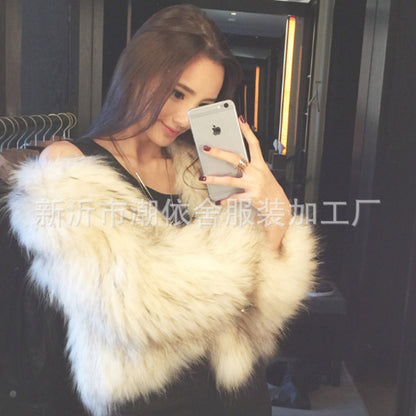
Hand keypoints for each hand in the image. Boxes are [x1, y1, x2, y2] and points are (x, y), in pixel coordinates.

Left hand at [199, 116, 291, 249]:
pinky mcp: (251, 197)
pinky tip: (218, 200)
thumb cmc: (267, 189)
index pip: (254, 144)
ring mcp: (254, 185)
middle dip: (219, 153)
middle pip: (236, 159)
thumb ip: (248, 167)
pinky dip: (226, 200)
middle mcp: (257, 172)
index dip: (247, 131)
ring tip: (203, 177)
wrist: (279, 206)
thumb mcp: (261, 174)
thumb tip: (228, 159)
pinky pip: (235, 198)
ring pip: (231, 180)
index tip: (240, 119)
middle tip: (206, 148)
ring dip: (215, 179)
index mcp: (260, 164)